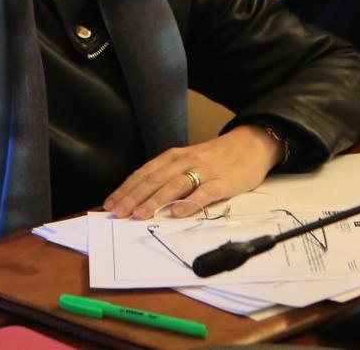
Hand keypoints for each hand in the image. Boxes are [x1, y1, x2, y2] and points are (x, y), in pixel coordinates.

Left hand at [103, 125, 283, 219]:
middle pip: (155, 179)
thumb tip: (143, 199)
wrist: (250, 144)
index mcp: (175, 157)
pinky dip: (189, 203)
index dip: (127, 188)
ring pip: (175, 185)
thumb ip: (169, 178)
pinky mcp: (223, 181)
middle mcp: (186, 161)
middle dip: (134, 196)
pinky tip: (177, 213)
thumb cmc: (216, 158)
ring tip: (140, 215)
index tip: (109, 203)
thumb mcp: (189, 161)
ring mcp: (204, 170)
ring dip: (155, 200)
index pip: (145, 172)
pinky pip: (204, 192)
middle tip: (117, 213)